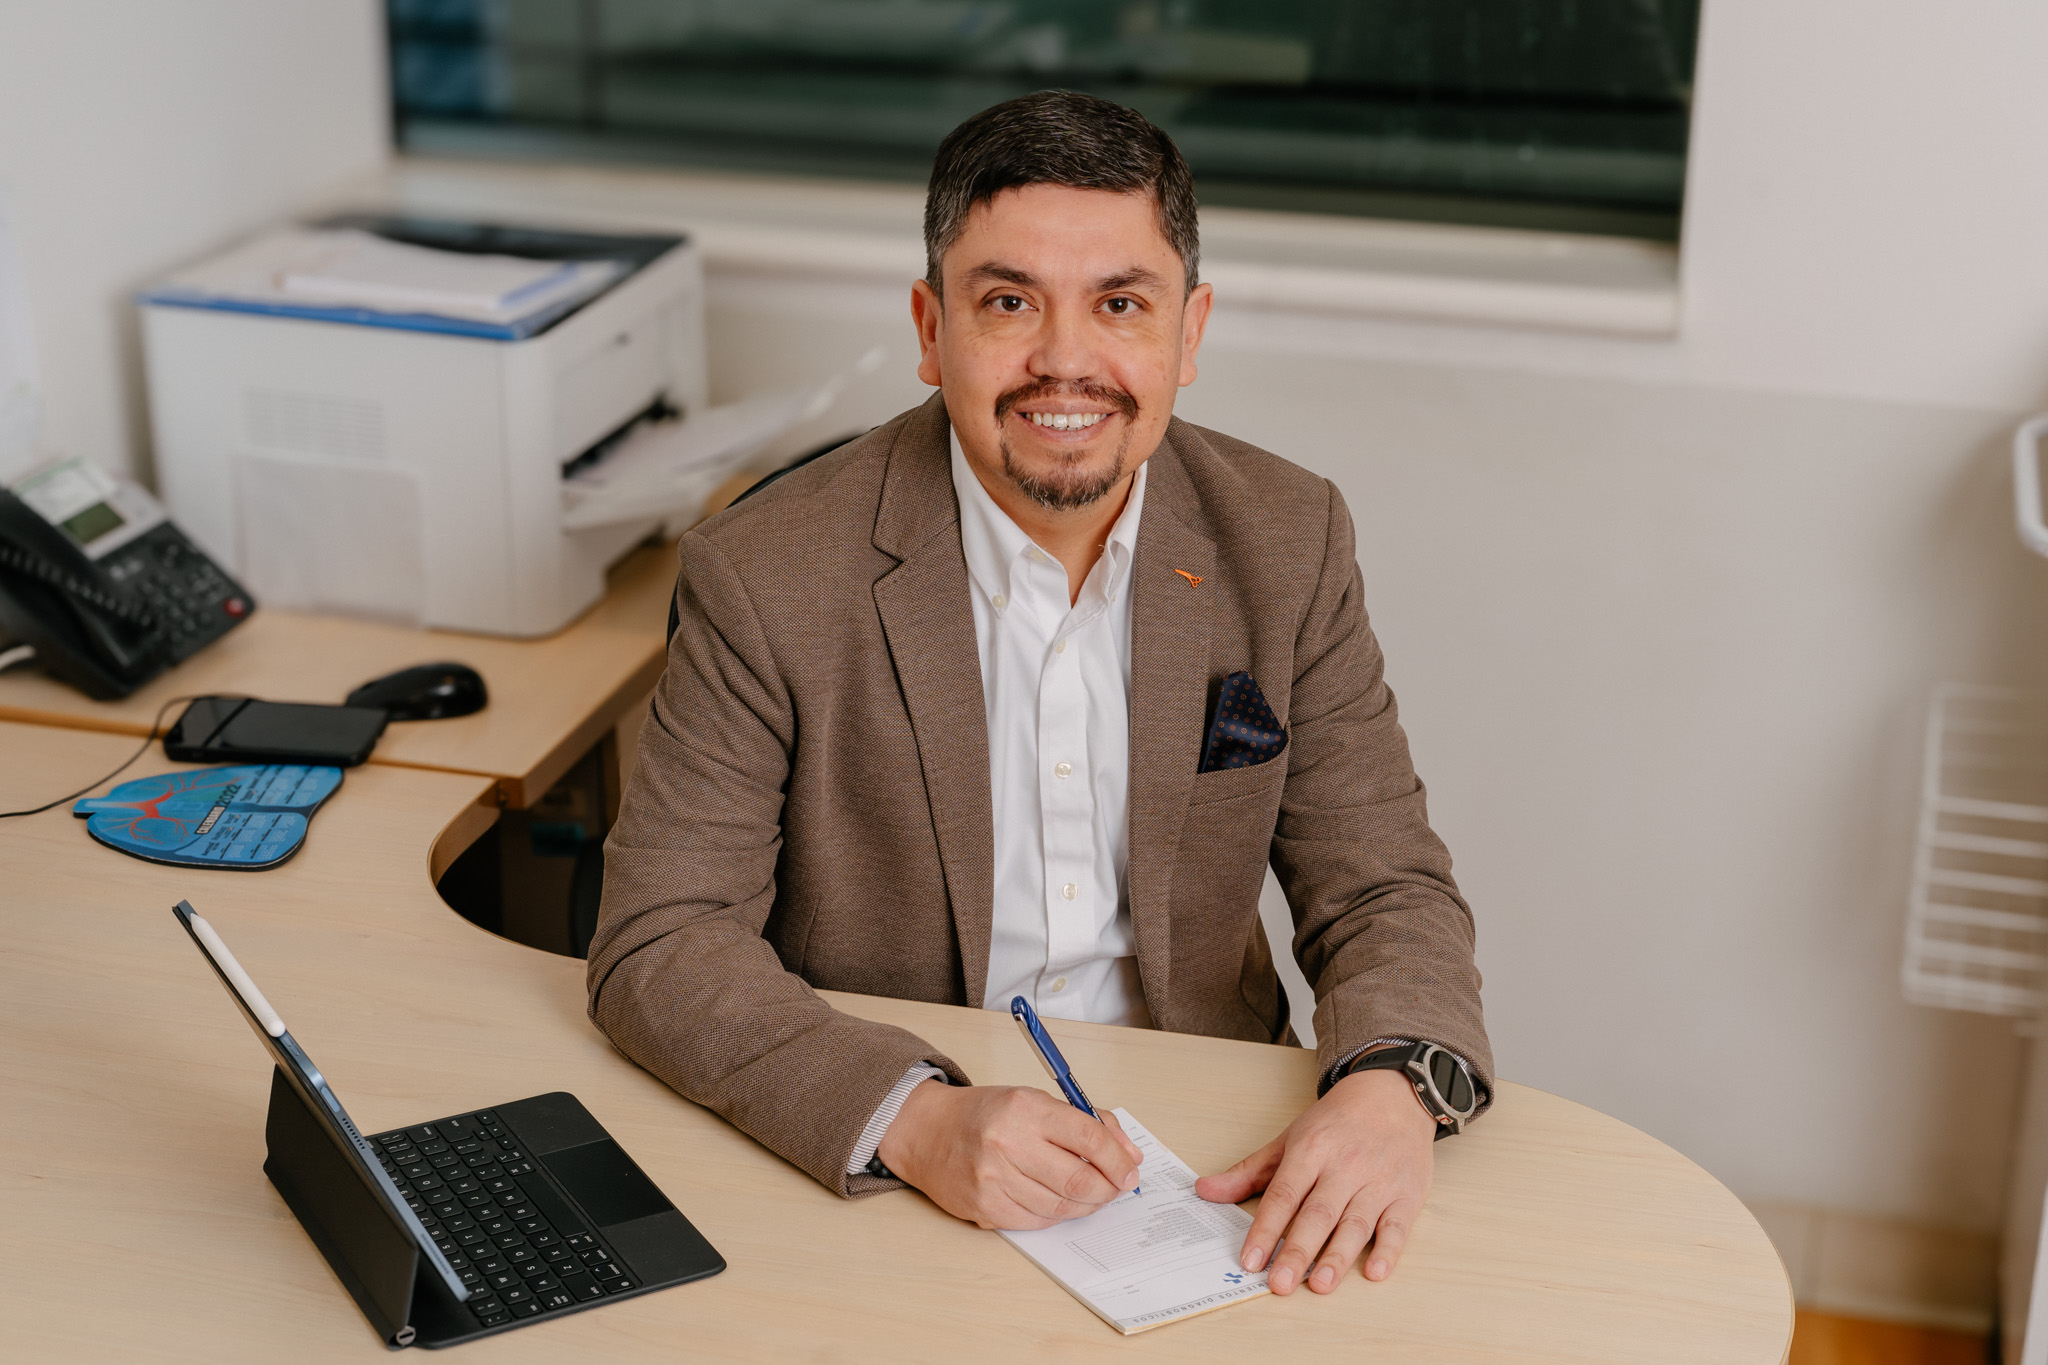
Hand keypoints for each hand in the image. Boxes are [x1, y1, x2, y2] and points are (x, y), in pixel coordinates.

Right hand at [877, 1081, 1143, 1229]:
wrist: (928, 1133)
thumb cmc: (986, 1114)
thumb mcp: (1035, 1101)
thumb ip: (1085, 1123)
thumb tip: (1128, 1154)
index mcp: (1025, 1109)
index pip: (1088, 1137)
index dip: (1118, 1159)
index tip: (1130, 1170)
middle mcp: (1007, 1144)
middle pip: (1079, 1180)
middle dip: (1108, 1188)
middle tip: (1117, 1187)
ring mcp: (994, 1180)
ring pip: (1061, 1207)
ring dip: (1086, 1204)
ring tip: (1091, 1193)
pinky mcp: (986, 1209)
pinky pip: (1037, 1221)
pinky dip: (1057, 1214)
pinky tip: (1059, 1200)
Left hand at [1194, 1068, 1435, 1294]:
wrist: (1392, 1093)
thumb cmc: (1337, 1121)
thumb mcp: (1290, 1138)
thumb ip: (1249, 1171)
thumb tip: (1205, 1191)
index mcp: (1311, 1150)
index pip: (1283, 1194)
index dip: (1265, 1229)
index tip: (1249, 1260)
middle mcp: (1344, 1166)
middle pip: (1318, 1214)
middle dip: (1298, 1251)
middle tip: (1280, 1283)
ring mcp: (1378, 1181)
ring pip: (1356, 1223)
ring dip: (1338, 1256)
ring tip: (1320, 1285)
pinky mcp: (1407, 1195)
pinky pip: (1398, 1226)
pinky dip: (1388, 1249)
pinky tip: (1375, 1271)